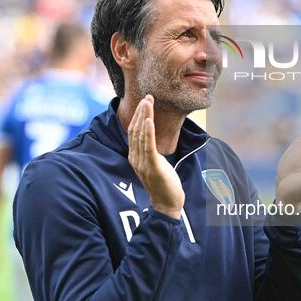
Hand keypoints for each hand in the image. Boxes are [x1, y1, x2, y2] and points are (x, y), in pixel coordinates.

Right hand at [128, 95, 183, 219]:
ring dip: (144, 117)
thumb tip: (151, 137)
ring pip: (141, 135)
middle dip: (141, 112)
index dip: (137, 116)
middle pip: (135, 130)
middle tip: (147, 97)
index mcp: (134, 156)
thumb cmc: (162, 182)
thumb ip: (149, 151)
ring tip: (148, 103)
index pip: (133, 131)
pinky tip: (148, 120)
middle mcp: (135, 158)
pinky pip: (148, 146)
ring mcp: (142, 163)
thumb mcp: (154, 163)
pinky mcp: (152, 166)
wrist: (167, 203)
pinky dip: (148, 132)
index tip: (144, 102)